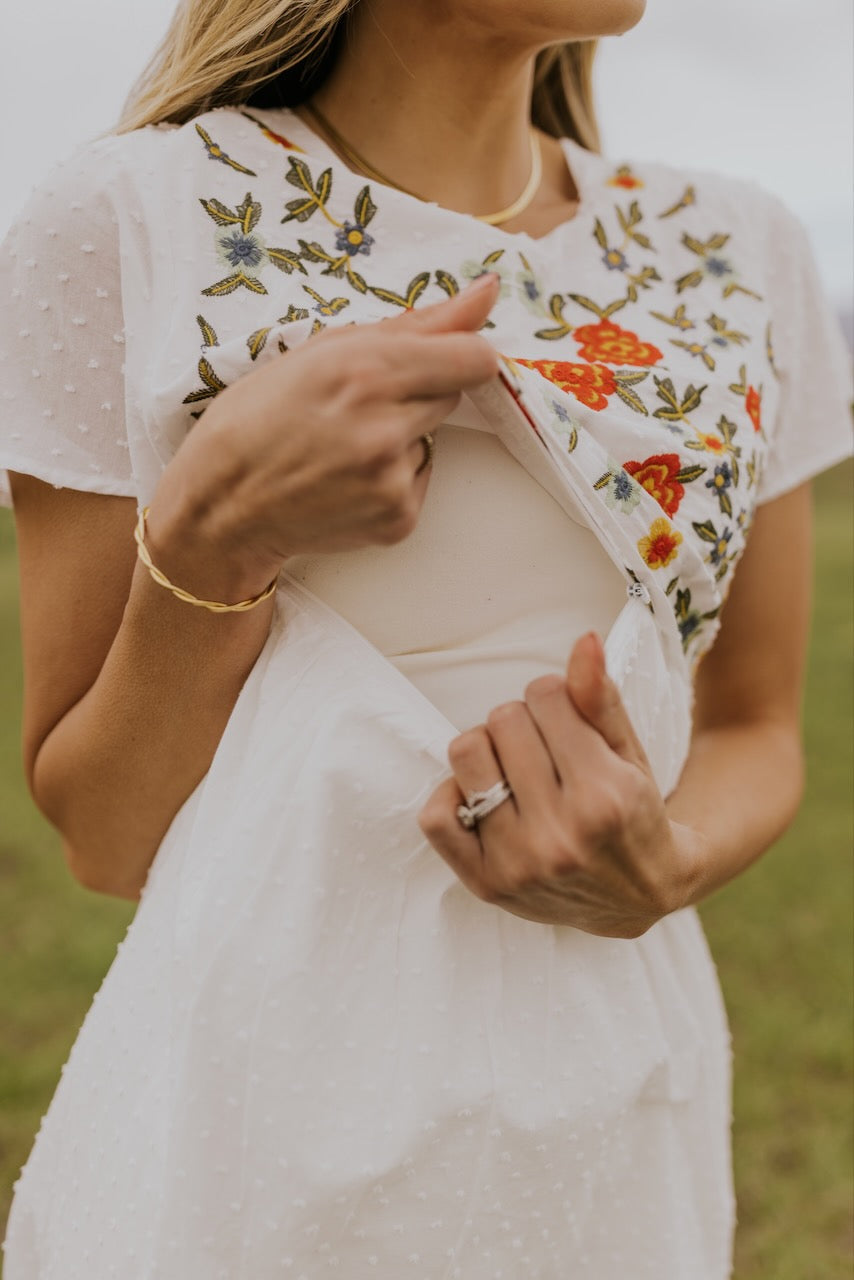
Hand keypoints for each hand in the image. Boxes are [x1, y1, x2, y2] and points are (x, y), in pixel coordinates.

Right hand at [146, 274, 499, 599]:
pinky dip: (392, 477)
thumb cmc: (260, 419)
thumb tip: (487, 292)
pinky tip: (346, 479)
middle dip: (417, 391)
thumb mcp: (321, 351)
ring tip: (342, 446)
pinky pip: (419, 479)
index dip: (462, 353)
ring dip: (402, 435)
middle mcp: (383, 426)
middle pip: (454, 394)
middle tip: (357, 406)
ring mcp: (392, 478)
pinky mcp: (398, 519)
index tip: (441, 356)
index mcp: (363, 371)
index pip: (473, 357)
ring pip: (432, 437)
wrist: (224, 507)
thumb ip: (415, 324)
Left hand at [418, 632, 704, 936]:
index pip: (544, 696)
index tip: (566, 721)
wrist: (637, 896)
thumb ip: (601, 698)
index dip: (554, 698)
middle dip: (523, 722)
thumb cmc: (632, 813)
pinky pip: (435, 816)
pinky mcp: (487, 883)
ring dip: (486, 750)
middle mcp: (561, 833)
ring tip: (511, 768)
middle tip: (543, 749)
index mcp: (605, 794)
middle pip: (503, 719)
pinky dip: (450, 794)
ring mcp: (520, 862)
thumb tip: (583, 641)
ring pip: (466, 754)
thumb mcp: (628, 752)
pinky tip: (481, 796)